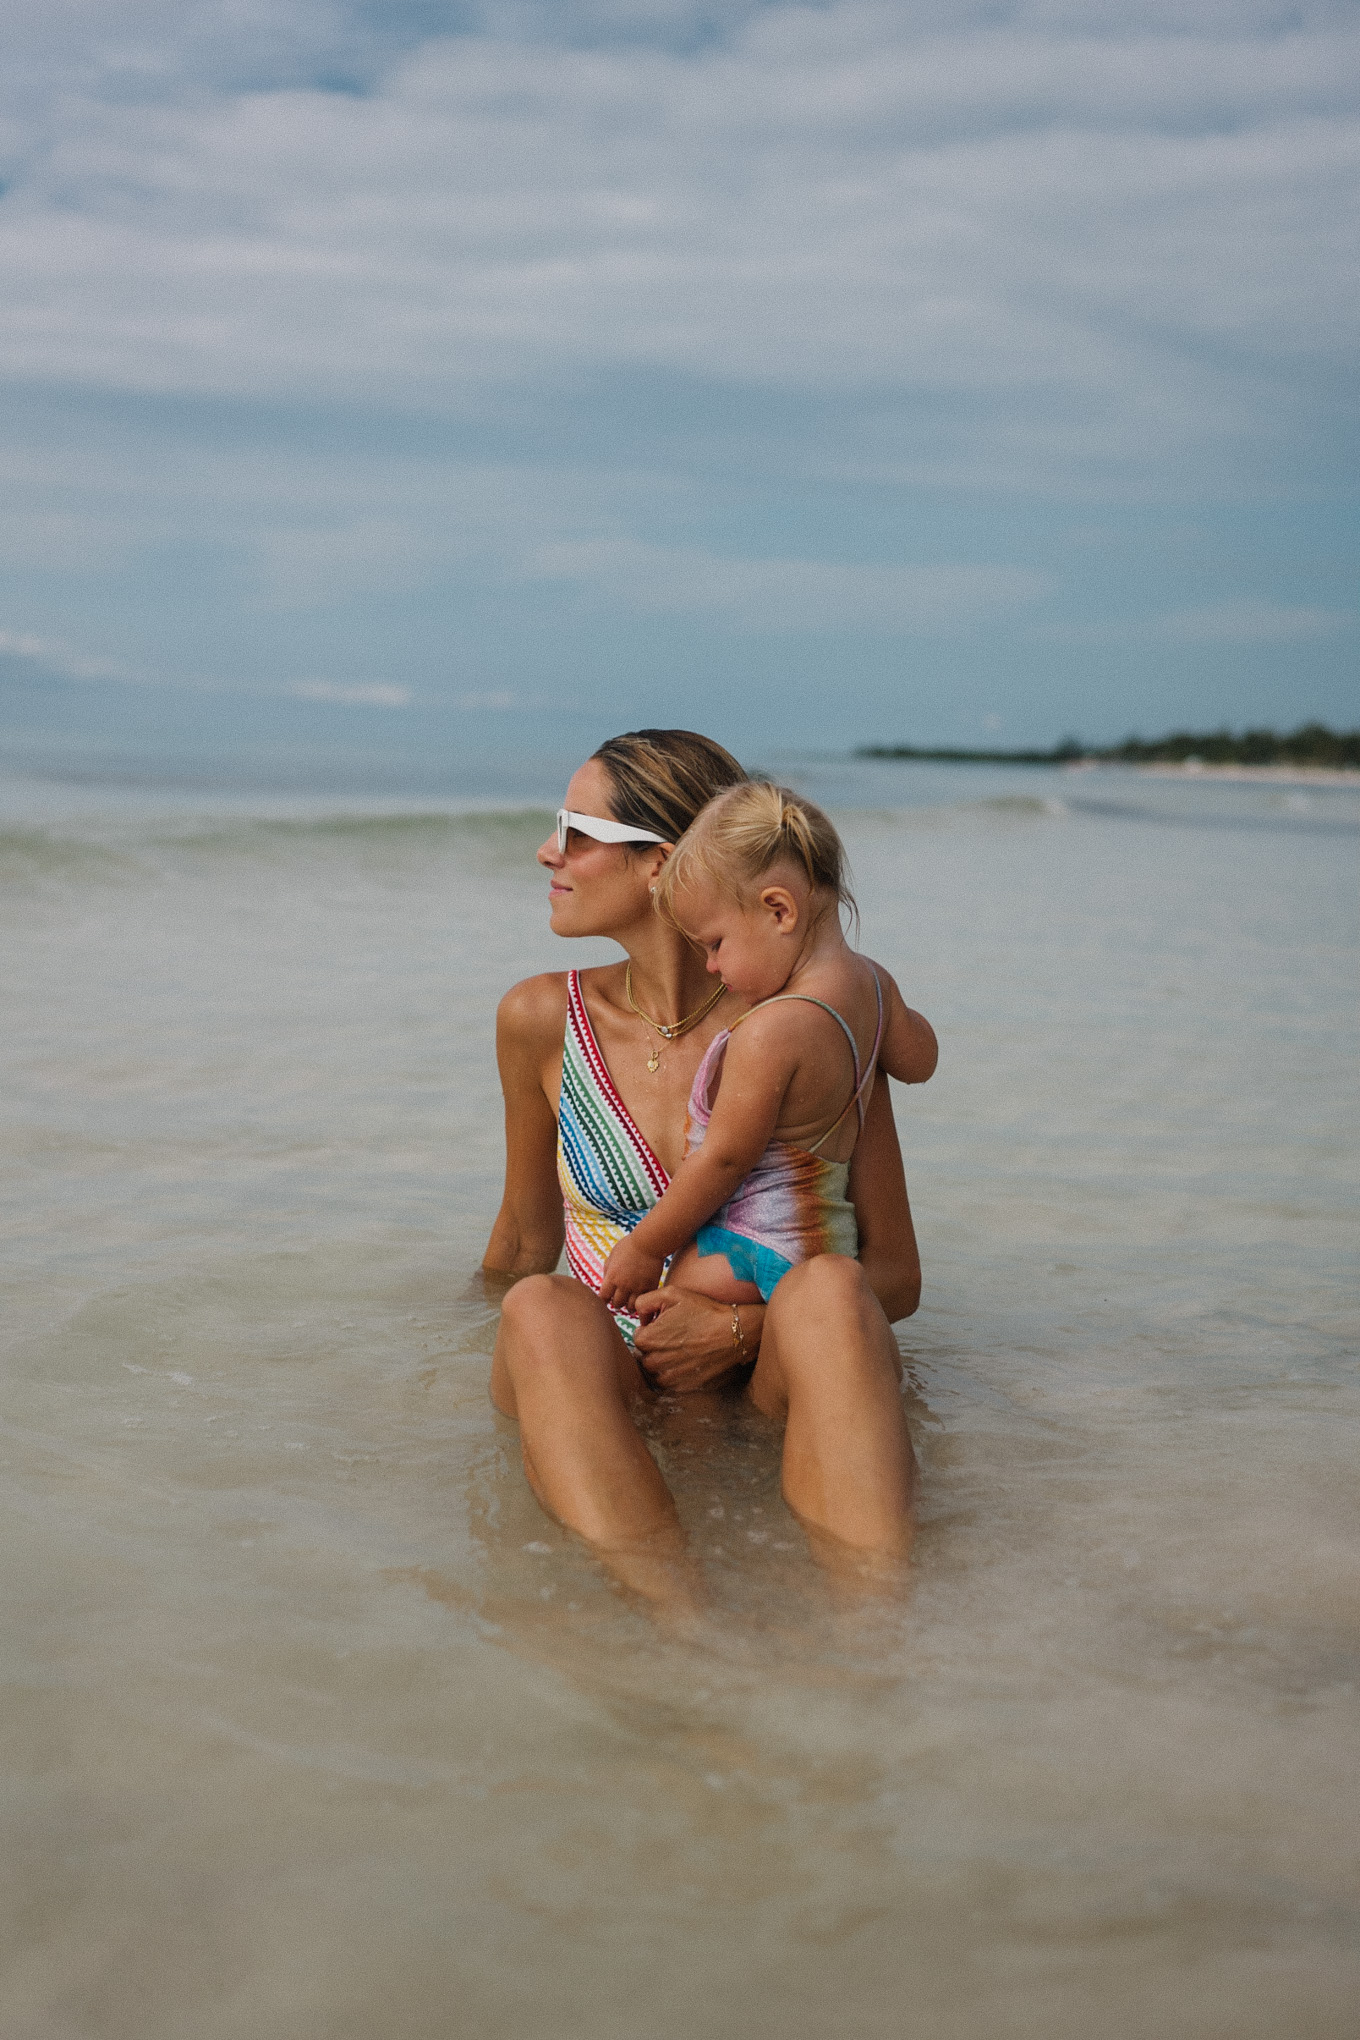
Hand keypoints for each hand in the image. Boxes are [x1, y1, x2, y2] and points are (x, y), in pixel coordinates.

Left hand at [599, 1236, 666, 1311]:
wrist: (649, 1242)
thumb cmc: (630, 1245)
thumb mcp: (613, 1255)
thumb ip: (608, 1269)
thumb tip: (605, 1281)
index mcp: (612, 1277)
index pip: (603, 1297)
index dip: (604, 1299)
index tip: (607, 1298)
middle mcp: (623, 1285)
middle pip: (617, 1304)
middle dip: (617, 1302)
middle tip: (620, 1300)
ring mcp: (637, 1287)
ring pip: (631, 1307)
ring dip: (629, 1306)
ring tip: (631, 1302)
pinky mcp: (650, 1287)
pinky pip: (644, 1301)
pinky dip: (642, 1302)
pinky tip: (642, 1298)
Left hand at [632, 1288, 762, 1393]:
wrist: (733, 1333)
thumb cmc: (704, 1311)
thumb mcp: (672, 1294)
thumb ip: (645, 1301)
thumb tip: (640, 1318)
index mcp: (648, 1339)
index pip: (638, 1338)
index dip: (651, 1330)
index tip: (664, 1326)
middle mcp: (655, 1361)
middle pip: (644, 1356)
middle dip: (654, 1347)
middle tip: (674, 1338)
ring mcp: (669, 1377)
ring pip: (655, 1372)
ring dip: (662, 1363)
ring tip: (680, 1350)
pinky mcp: (683, 1387)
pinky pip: (669, 1383)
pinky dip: (674, 1374)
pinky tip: (687, 1362)